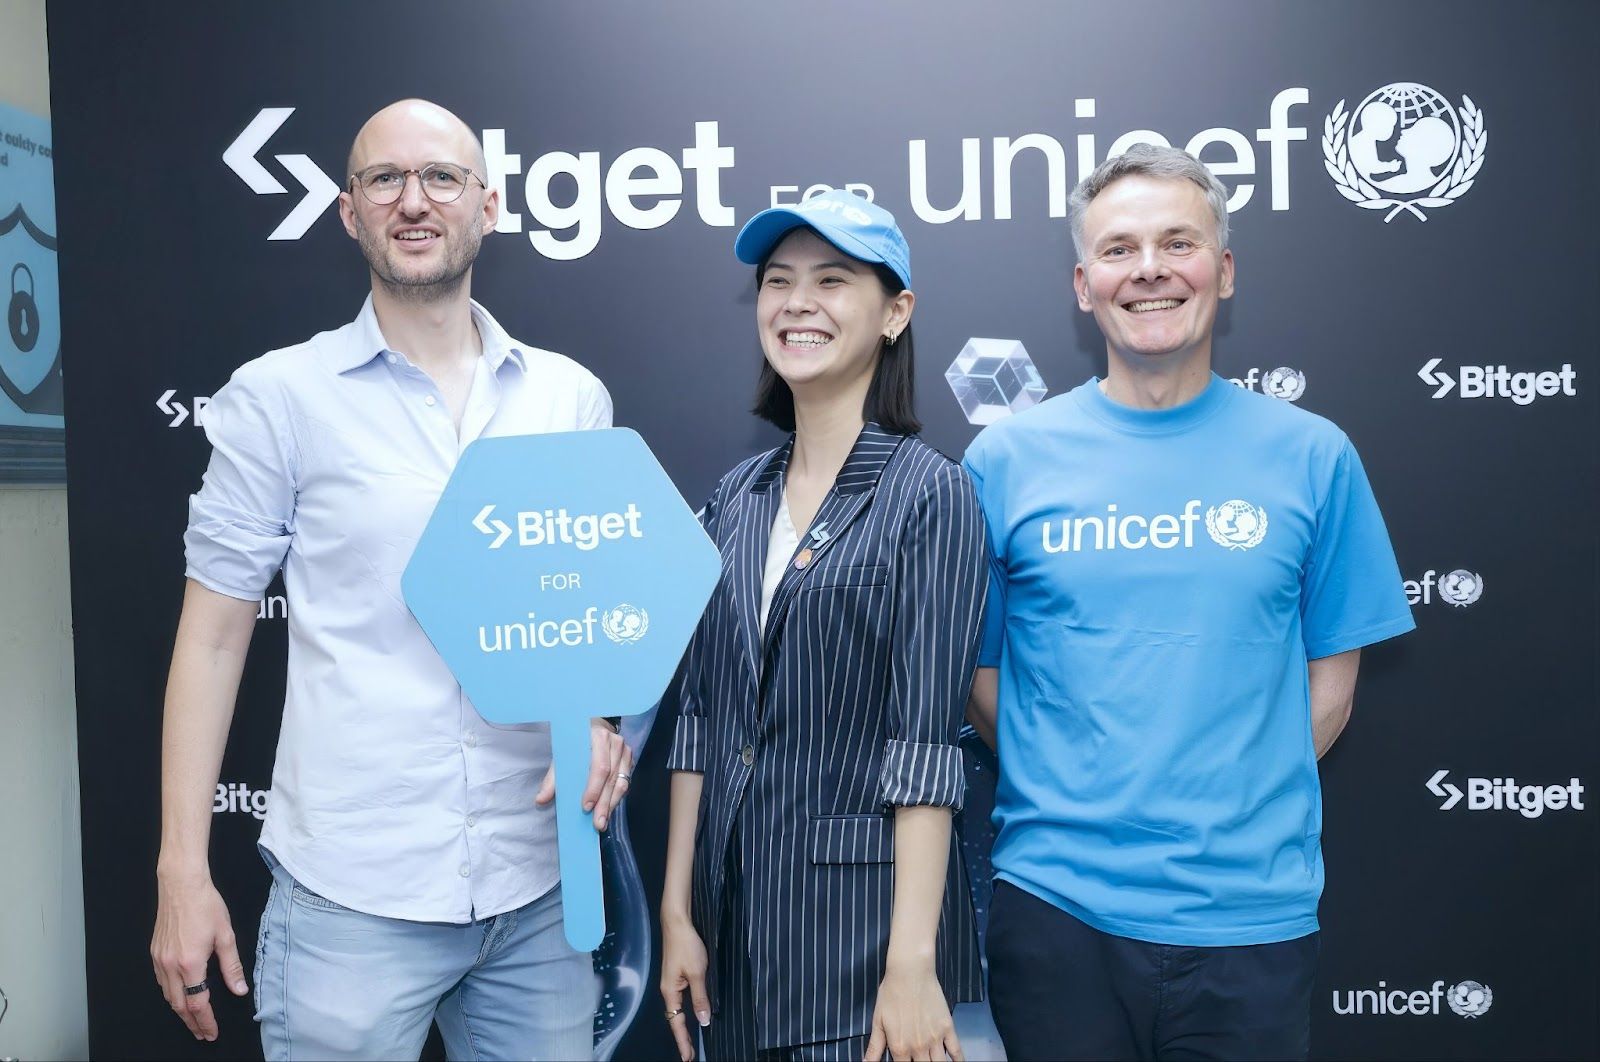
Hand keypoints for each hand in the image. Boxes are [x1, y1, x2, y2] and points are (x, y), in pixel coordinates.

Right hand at [150, 871, 248, 1041]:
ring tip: (193, 1019)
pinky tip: (180, 995)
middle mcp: (171, 965)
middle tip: (203, 1033)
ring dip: (180, 1010)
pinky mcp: (155, 952)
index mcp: (190, 963)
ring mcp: (160, 959)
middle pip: (179, 1005)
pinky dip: (171, 994)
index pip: (198, 1003)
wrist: (181, 884)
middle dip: (192, 1022)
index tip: (212, 1032)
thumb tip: (239, 989)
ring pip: (168, 995)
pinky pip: (161, 981)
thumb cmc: (205, 904)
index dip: (206, 1021)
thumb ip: (232, 966)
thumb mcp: (226, 935)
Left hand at [535, 717, 632, 829]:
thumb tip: (541, 800)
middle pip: (612, 779)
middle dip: (604, 803)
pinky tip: (608, 810)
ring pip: (621, 783)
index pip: (599, 767)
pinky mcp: (629, 759)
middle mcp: (615, 743)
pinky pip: (625, 782)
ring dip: (611, 804)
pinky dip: (616, 798)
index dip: (594, 789)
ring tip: (602, 822)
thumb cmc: (575, 740)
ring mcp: (625, 751)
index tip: (586, 807)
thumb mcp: (562, 753)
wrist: (593, 723)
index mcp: (598, 738)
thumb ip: (552, 778)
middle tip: (598, 823)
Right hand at [658, 914, 710, 1060]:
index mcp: (670, 992)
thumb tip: (703, 1020)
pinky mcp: (676, 975)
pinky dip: (686, 1011)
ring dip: (684, 1025)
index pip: (677, 1022)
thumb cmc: (686, 945)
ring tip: (691, 1041)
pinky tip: (692, 1014)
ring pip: (678, 1009)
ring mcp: (671, 982)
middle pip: (675, 1019)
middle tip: (690, 1055)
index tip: (688, 1057)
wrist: (677, 922)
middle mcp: (668, 990)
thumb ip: (700, 997)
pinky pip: (680, 999)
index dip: (683, 1040)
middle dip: (683, 1037)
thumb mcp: (697, 972)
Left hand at [865, 963, 962, 1061]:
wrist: (910, 972)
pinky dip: (959, 1061)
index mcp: (899, 1047)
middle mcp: (918, 1047)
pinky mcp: (948, 1028)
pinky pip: (957, 1051)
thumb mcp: (878, 1021)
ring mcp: (935, 1038)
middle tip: (918, 1060)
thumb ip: (874, 1048)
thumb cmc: (892, 993)